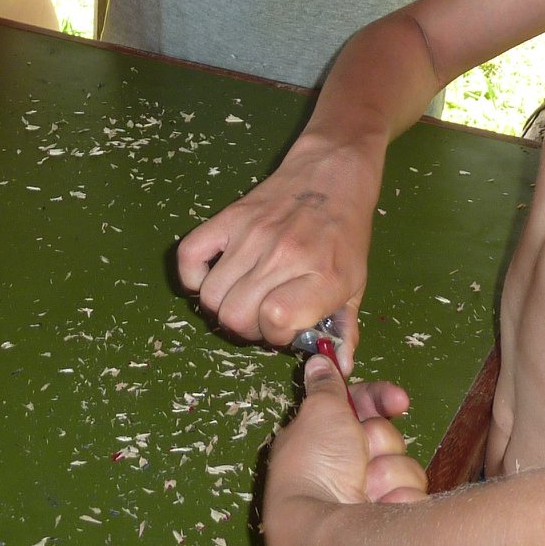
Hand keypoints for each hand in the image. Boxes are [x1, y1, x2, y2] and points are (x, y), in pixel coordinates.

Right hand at [175, 139, 378, 360]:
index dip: (275, 335)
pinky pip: (189, 255)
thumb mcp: (355, 283)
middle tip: (262, 316)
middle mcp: (283, 255)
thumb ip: (345, 330)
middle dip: (246, 329)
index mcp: (322, 275)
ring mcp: (252, 234)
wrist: (331, 174)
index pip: (275, 320)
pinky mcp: (228, 217)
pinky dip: (193, 278)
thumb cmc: (346, 234)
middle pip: (236, 316)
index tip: (286, 325)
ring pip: (211, 296)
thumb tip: (338, 371)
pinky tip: (214, 279)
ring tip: (243, 298)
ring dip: (223, 308)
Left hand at [264, 357, 427, 545]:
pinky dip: (398, 500)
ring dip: (387, 473)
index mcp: (321, 439)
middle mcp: (344, 468)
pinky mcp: (391, 522)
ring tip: (366, 490)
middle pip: (385, 435)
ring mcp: (367, 497)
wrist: (326, 533)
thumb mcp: (319, 411)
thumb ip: (325, 384)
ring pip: (403, 465)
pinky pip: (412, 495)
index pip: (359, 407)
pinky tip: (380, 512)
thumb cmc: (316, 466)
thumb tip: (318, 361)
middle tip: (362, 454)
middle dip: (379, 441)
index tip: (397, 400)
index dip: (378, 400)